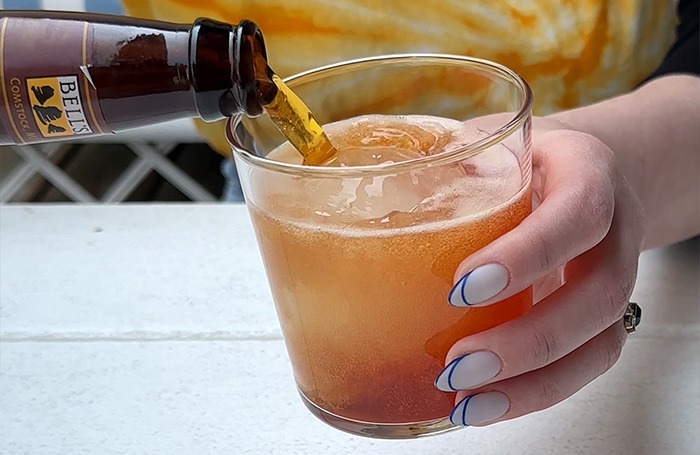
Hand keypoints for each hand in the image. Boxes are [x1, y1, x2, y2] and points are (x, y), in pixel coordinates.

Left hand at [435, 122, 645, 425]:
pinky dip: (535, 392)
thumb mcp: (488, 140)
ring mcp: (612, 279)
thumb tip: (370, 192)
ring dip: (532, 383)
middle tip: (456, 363)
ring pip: (599, 344)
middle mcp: (614, 230)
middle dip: (528, 339)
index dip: (528, 254)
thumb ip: (446, 159)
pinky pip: (584, 365)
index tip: (462, 286)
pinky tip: (484, 403)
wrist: (575, 170)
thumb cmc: (521, 158)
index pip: (578, 213)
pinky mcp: (599, 319)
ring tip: (466, 402)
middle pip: (598, 294)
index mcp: (588, 171)